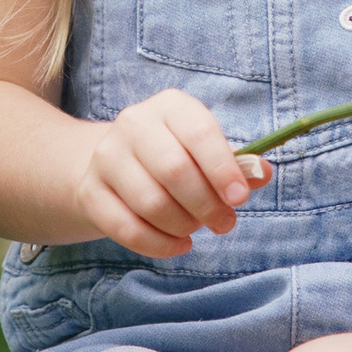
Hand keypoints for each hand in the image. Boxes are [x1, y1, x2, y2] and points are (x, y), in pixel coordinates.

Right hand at [76, 90, 270, 256]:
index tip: (239, 198)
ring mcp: (106, 156)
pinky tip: (178, 244)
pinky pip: (126, 228)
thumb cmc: (176, 155)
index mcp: (170, 106)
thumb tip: (262, 173)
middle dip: (206, 205)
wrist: (116, 163)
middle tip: (224, 223)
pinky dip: (159, 245)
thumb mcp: (207, 150)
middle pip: (174, 171)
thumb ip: (238, 163)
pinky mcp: (89, 191)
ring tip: (195, 228)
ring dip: (183, 226)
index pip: (199, 132)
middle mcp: (134, 123)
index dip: (222, 168)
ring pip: (151, 203)